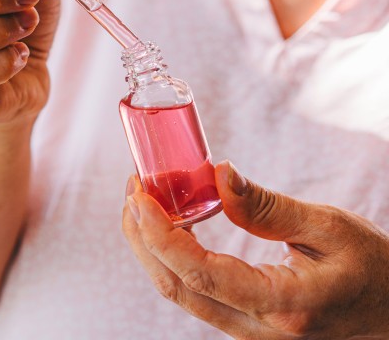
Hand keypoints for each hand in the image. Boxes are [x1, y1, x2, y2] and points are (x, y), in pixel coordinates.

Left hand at [122, 162, 388, 338]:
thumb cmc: (375, 270)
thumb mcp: (330, 227)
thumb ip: (268, 206)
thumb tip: (218, 175)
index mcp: (284, 305)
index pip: (199, 272)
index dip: (159, 233)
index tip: (139, 194)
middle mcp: (260, 330)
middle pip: (177, 287)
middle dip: (143, 237)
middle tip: (134, 189)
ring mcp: (251, 334)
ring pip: (182, 294)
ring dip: (152, 248)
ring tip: (144, 203)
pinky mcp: (248, 325)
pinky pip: (198, 294)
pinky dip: (174, 258)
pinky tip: (171, 227)